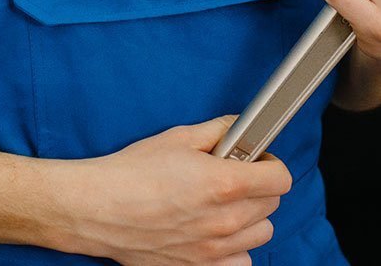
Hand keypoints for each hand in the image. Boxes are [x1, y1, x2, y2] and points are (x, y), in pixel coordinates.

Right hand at [61, 115, 290, 265]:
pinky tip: (214, 230)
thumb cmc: (134, 171)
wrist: (100, 208)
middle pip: (273, 205)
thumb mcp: (178, 137)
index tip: (258, 159)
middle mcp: (225, 220)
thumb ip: (218, 131)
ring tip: (224, 204)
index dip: (271, 163)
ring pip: (262, 234)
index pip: (281, 178)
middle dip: (259, 186)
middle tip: (234, 175)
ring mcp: (214, 249)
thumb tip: (239, 128)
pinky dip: (235, 247)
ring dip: (250, 217)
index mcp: (224, 183)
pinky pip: (241, 261)